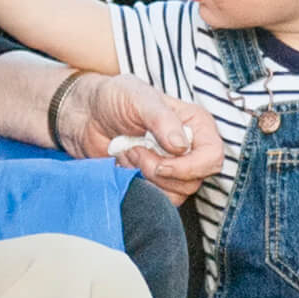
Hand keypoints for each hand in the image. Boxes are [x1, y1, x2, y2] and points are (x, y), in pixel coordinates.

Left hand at [63, 71, 224, 202]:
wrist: (86, 116)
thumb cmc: (113, 98)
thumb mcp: (137, 97)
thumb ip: (161, 118)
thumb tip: (181, 146)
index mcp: (195, 124)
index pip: (213, 156)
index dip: (191, 166)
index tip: (161, 164)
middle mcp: (190, 148)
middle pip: (196, 179)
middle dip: (161, 171)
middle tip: (135, 151)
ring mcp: (173, 168)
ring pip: (178, 193)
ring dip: (148, 178)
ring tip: (129, 153)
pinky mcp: (156, 183)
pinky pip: (160, 200)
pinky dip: (140, 187)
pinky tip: (126, 167)